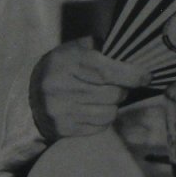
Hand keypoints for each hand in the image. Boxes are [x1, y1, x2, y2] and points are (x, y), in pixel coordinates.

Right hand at [29, 38, 149, 140]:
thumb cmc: (63, 65)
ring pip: (109, 113)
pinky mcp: (62, 128)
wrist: (29, 92)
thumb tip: (135, 53)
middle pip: (113, 94)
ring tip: (105, 96)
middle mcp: (62, 87)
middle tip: (119, 85)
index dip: (132, 75)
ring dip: (114, 105)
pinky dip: (104, 118)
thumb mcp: (78, 48)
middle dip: (123, 89)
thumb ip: (104, 48)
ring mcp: (60, 110)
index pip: (107, 72)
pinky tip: (94, 108)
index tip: (146, 76)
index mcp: (68, 62)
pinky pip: (100, 127)